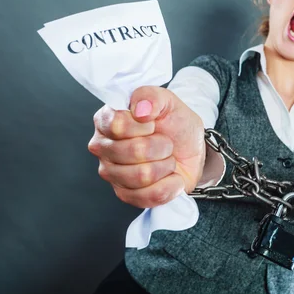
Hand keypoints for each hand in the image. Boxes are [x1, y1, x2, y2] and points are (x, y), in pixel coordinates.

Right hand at [87, 86, 205, 207]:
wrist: (190, 149)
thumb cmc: (174, 123)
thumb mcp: (169, 102)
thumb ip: (152, 97)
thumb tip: (139, 110)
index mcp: (106, 120)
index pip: (117, 125)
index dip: (144, 125)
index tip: (154, 123)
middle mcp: (102, 147)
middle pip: (132, 152)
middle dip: (161, 146)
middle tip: (166, 142)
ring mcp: (112, 174)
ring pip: (142, 176)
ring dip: (166, 166)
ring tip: (167, 158)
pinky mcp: (125, 195)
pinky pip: (149, 196)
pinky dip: (170, 186)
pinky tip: (171, 177)